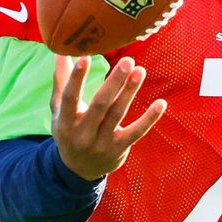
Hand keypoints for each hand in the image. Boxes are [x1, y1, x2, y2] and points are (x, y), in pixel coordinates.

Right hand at [51, 55, 166, 181]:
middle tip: (127, 60)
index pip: (70, 98)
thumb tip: (62, 51)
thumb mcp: (59, 110)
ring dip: (130, 92)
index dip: (77, 78)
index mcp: (65, 122)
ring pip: (118, 114)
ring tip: (140, 71)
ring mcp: (102, 143)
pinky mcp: (119, 148)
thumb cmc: (69, 130)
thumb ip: (61, 81)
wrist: (79, 170)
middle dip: (114, 82)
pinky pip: (137, 132)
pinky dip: (150, 118)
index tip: (85, 56)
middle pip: (100, 105)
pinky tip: (161, 103)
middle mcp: (83, 134)